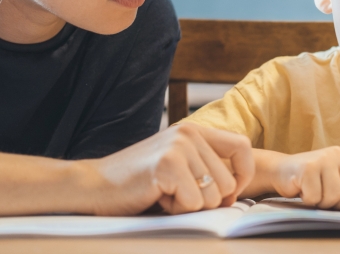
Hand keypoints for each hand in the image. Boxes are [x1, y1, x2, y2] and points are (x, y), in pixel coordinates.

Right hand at [85, 123, 253, 215]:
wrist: (95, 185)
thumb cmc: (139, 181)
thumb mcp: (178, 163)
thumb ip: (206, 167)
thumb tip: (237, 190)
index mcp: (195, 130)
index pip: (242, 147)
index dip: (243, 175)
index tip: (231, 194)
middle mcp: (189, 133)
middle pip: (228, 182)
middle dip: (207, 200)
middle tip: (177, 194)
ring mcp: (179, 147)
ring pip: (213, 195)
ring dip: (190, 205)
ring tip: (165, 194)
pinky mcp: (168, 165)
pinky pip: (193, 202)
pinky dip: (177, 209)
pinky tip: (157, 197)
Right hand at [268, 147, 339, 214]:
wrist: (282, 170)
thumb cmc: (311, 180)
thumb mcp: (334, 183)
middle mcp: (338, 154)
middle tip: (326, 199)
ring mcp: (323, 159)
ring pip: (334, 197)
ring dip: (322, 203)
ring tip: (314, 193)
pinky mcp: (308, 167)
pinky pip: (315, 198)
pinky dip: (308, 200)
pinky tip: (302, 190)